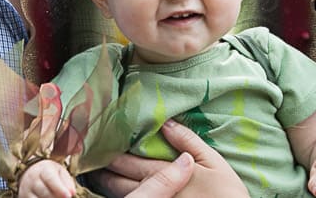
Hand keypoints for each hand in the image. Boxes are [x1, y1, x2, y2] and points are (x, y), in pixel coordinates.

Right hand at [19, 158, 76, 197]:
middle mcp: (32, 180)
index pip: (50, 179)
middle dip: (56, 197)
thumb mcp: (60, 172)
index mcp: (43, 169)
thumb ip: (67, 182)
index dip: (60, 188)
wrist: (30, 174)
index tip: (68, 196)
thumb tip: (72, 192)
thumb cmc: (49, 173)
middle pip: (44, 192)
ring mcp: (26, 191)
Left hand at [96, 120, 247, 196]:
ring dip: (107, 185)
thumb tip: (167, 124)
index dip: (113, 152)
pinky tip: (116, 191)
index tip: (98, 140)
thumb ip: (190, 142)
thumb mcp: (215, 163)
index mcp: (165, 175)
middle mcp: (153, 195)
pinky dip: (122, 196)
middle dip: (104, 169)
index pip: (131, 163)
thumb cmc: (228, 193)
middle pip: (120, 183)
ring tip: (95, 173)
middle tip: (88, 156)